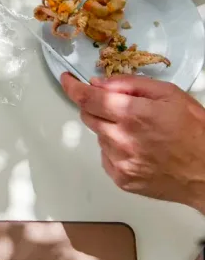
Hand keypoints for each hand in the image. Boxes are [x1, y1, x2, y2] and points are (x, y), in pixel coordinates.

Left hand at [61, 72, 204, 211]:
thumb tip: (98, 83)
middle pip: (88, 116)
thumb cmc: (196, 132)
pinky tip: (139, 149)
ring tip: (140, 133)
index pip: (86, 98)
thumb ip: (129, 85)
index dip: (72, 87)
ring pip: (98, 136)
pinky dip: (115, 149)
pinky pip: (105, 156)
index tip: (67, 80)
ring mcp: (120, 161)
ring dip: (110, 129)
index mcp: (133, 114)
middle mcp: (122, 139)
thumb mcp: (169, 94)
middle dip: (97, 107)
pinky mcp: (122, 178)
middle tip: (120, 108)